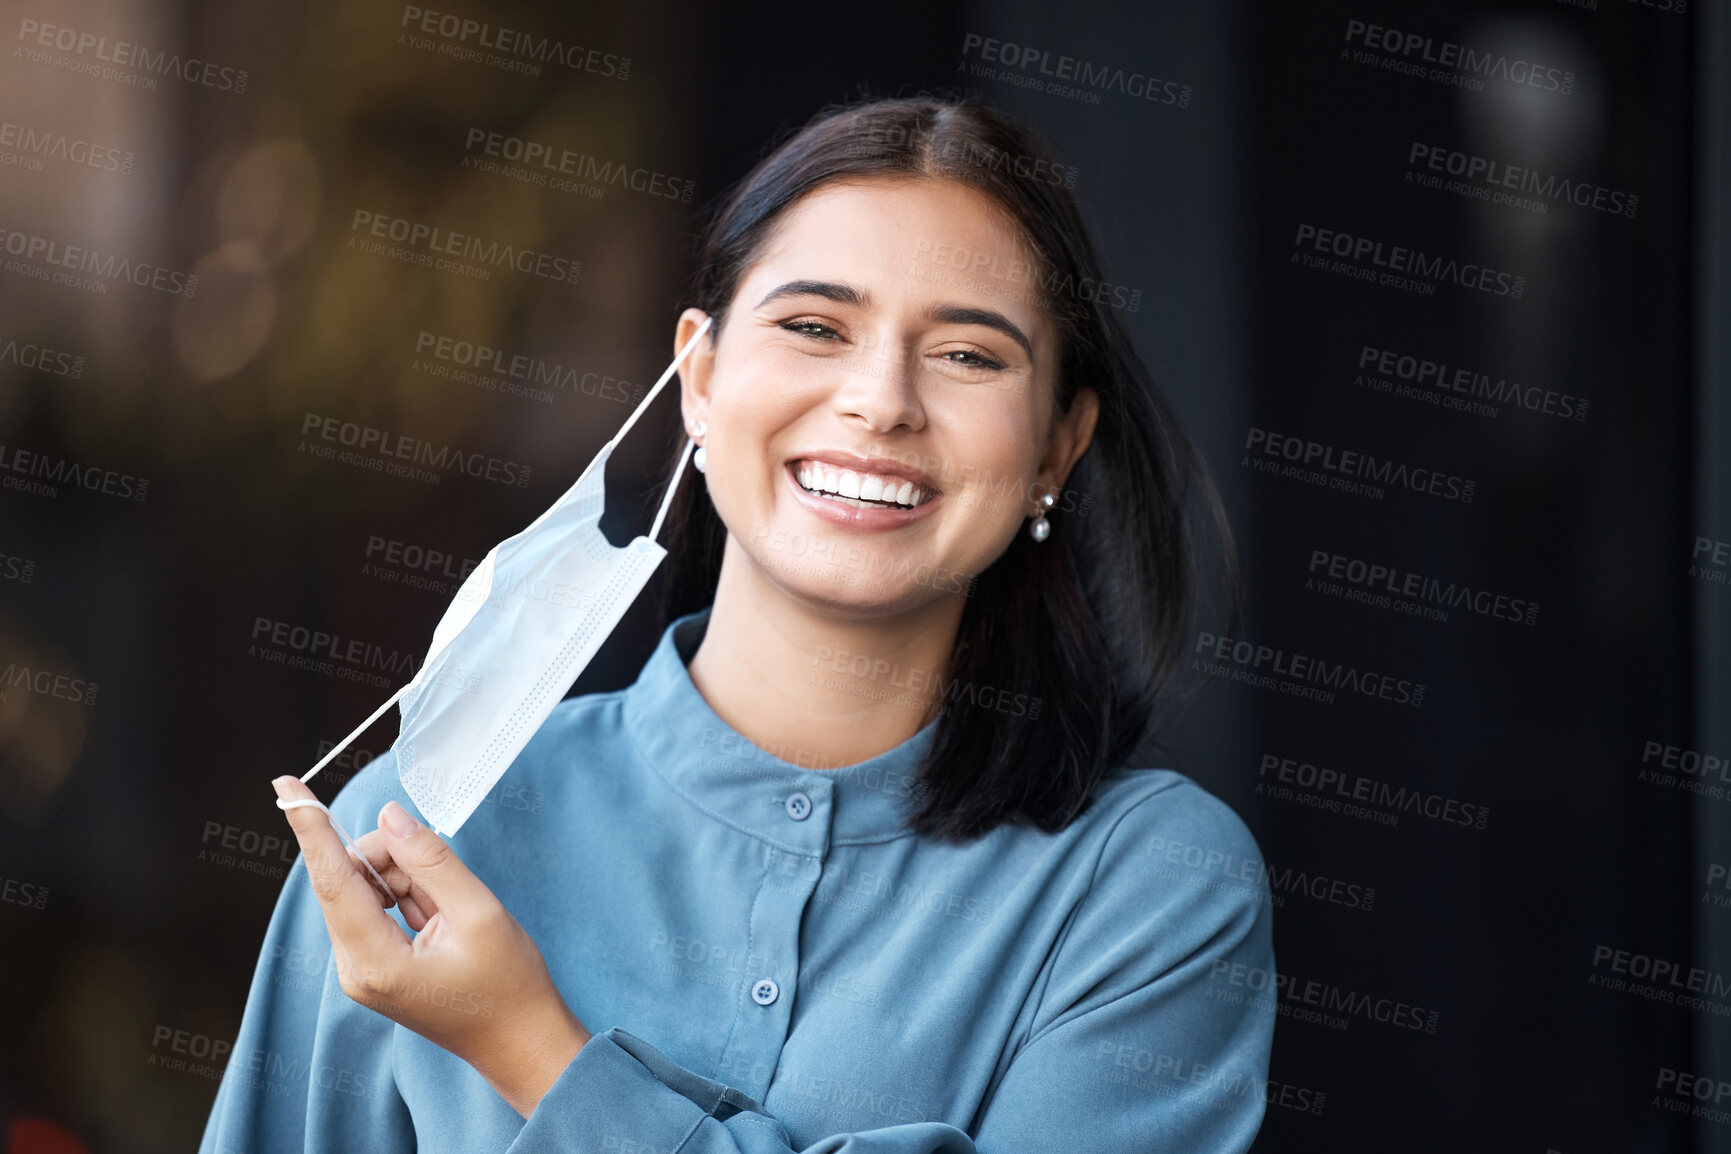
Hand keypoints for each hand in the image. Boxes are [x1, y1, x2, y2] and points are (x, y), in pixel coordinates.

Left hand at [271, 775, 589, 1116]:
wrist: (520, 1041)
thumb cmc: (508, 987)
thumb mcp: (478, 912)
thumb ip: (430, 860)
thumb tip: (391, 817)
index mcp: (375, 961)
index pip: (332, 878)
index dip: (311, 827)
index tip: (287, 787)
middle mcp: (355, 968)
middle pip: (348, 878)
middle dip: (390, 855)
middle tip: (440, 868)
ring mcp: (362, 970)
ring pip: (364, 888)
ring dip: (405, 877)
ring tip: (450, 906)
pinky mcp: (374, 966)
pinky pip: (376, 907)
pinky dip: (408, 894)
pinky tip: (440, 914)